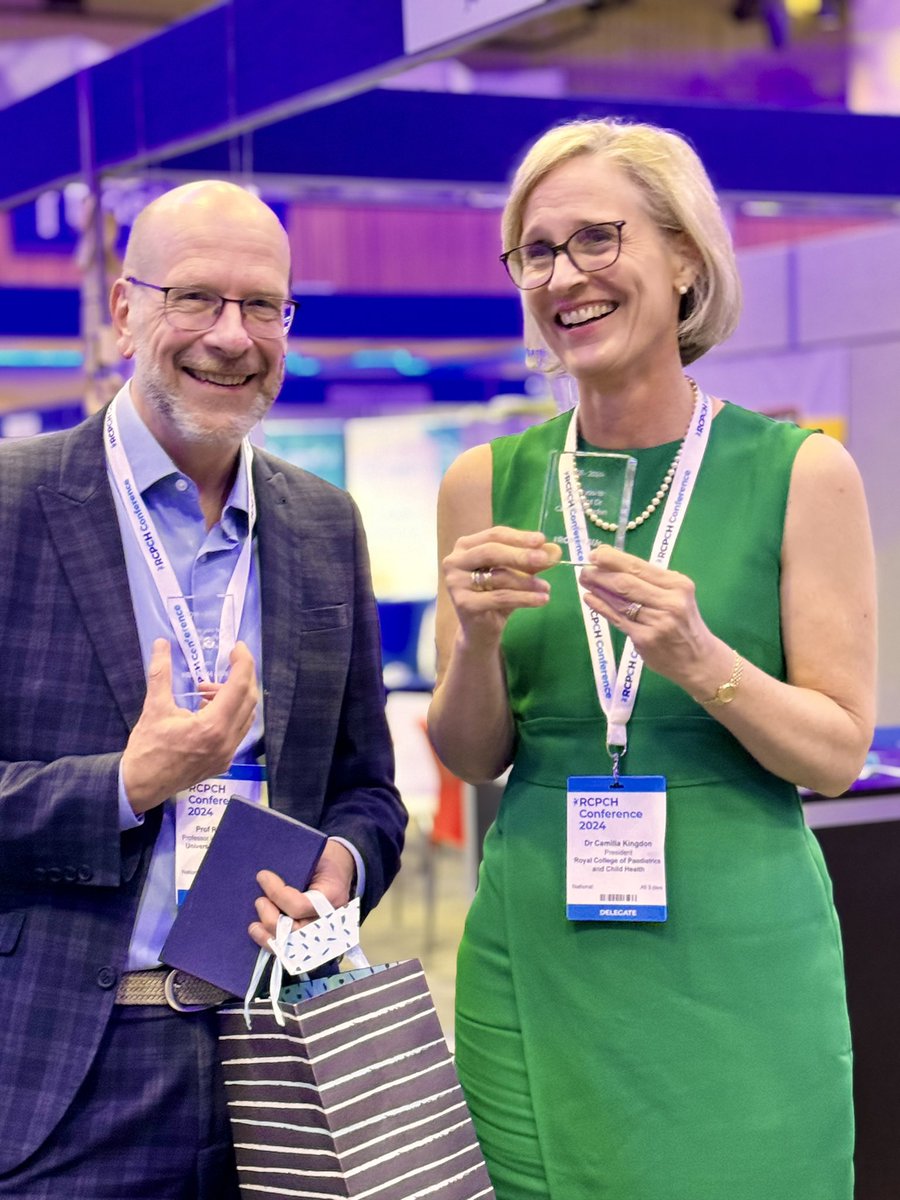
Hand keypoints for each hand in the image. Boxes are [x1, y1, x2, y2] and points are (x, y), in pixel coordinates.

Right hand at [121, 638, 258, 813]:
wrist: (141, 786)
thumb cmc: (146, 749)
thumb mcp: (153, 708)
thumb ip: (161, 673)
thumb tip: (161, 643)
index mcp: (212, 727)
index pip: (239, 687)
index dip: (242, 663)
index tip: (237, 648)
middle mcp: (226, 741)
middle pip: (249, 699)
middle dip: (240, 677)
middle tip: (224, 665)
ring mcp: (227, 754)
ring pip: (246, 716)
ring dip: (234, 697)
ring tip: (205, 692)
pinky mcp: (223, 761)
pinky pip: (238, 731)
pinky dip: (230, 714)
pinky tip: (206, 711)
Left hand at [248, 840, 356, 947]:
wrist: (339, 870)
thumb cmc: (324, 860)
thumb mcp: (315, 856)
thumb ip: (295, 868)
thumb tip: (264, 877)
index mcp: (332, 896)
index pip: (300, 905)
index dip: (277, 894)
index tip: (263, 876)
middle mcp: (329, 921)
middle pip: (296, 932)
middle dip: (272, 919)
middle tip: (259, 901)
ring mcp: (322, 934)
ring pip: (292, 947)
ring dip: (269, 938)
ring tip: (254, 926)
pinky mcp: (312, 940)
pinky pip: (290, 950)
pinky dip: (273, 945)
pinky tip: (260, 935)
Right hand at [442, 526, 561, 645]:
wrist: (480, 631)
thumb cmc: (495, 596)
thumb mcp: (516, 575)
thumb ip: (531, 562)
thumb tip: (554, 551)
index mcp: (466, 547)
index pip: (494, 535)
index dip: (519, 537)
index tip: (542, 540)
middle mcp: (454, 561)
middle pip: (491, 551)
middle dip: (520, 555)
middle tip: (545, 559)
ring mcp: (456, 583)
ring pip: (498, 577)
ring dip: (527, 581)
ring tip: (546, 587)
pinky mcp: (464, 604)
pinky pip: (500, 597)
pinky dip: (524, 598)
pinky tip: (542, 599)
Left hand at [578, 545, 727, 695]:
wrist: (698, 659)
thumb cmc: (684, 623)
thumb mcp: (678, 596)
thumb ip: (651, 581)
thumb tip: (613, 561)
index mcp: (678, 585)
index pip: (640, 567)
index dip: (613, 559)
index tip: (596, 554)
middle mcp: (669, 601)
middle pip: (626, 582)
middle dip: (601, 573)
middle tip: (584, 568)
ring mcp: (656, 622)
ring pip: (619, 601)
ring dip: (598, 589)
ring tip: (584, 580)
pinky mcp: (644, 639)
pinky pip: (617, 619)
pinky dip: (601, 607)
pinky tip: (590, 598)